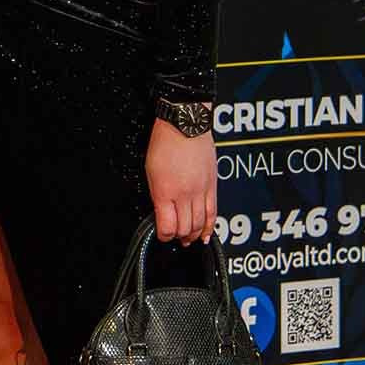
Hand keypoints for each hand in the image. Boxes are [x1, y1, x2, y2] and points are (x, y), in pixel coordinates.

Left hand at [145, 117, 216, 244]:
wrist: (185, 125)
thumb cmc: (165, 143)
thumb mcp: (151, 171)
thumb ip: (157, 194)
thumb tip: (161, 210)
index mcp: (165, 191)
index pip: (166, 226)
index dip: (163, 236)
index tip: (161, 235)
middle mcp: (184, 194)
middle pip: (184, 228)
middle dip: (178, 237)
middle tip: (175, 238)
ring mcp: (200, 191)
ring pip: (200, 223)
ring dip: (194, 235)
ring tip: (189, 239)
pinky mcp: (212, 186)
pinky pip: (213, 212)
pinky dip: (210, 227)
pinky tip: (206, 234)